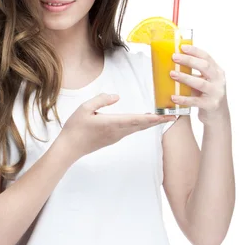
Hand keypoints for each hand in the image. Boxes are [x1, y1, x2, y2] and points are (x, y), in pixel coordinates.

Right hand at [59, 93, 175, 159]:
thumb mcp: (84, 108)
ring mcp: (116, 136)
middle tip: (174, 116)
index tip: (166, 116)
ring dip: (150, 122)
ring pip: (137, 128)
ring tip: (163, 116)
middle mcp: (117, 131)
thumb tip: (117, 96)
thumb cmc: (75, 127)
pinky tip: (145, 120)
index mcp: (112, 123)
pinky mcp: (113, 138)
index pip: (137, 119)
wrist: (70, 148)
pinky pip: (131, 130)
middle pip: (142, 125)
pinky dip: (141, 125)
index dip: (153, 117)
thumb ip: (101, 100)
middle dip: (158, 121)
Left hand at [169, 44, 227, 125]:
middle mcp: (219, 80)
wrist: (217, 116)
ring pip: (200, 83)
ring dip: (184, 77)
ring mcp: (216, 93)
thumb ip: (194, 74)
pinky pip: (195, 101)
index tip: (182, 47)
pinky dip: (184, 99)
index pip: (206, 57)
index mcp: (217, 71)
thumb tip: (174, 64)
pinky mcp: (211, 105)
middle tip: (174, 57)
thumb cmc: (207, 96)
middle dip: (189, 60)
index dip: (194, 51)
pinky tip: (173, 97)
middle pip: (204, 67)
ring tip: (171, 74)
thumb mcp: (204, 82)